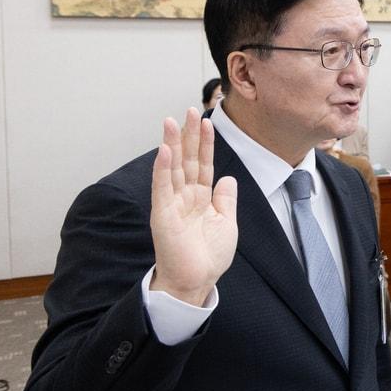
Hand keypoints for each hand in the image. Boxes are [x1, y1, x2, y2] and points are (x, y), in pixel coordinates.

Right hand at [149, 109, 237, 306]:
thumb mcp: (227, 223)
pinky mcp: (162, 214)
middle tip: (190, 110)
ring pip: (173, 168)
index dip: (205, 144)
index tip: (208, 122)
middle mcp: (185, 197)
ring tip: (171, 121)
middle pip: (187, 160)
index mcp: (201, 198)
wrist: (197, 281)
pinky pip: (162, 187)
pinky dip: (163, 169)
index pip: (203, 164)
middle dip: (189, 135)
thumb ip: (226, 199)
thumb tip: (227, 177)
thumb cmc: (209, 256)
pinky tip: (164, 150)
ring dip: (172, 144)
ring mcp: (172, 204)